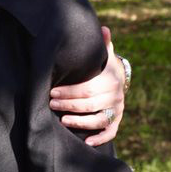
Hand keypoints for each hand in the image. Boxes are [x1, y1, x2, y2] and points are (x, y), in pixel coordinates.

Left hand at [49, 26, 125, 146]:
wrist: (119, 77)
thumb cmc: (103, 65)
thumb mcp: (103, 54)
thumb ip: (102, 44)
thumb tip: (103, 28)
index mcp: (111, 79)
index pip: (88, 88)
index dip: (69, 91)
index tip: (52, 91)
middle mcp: (116, 96)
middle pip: (91, 104)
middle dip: (69, 105)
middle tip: (51, 104)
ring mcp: (117, 110)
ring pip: (99, 120)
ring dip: (80, 122)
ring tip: (62, 121)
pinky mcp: (117, 120)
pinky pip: (111, 132)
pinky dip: (100, 138)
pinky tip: (86, 143)